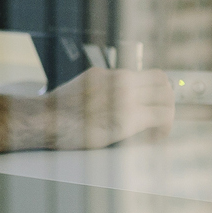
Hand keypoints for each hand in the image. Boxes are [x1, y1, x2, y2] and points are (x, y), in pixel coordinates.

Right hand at [0, 68, 175, 154]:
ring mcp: (125, 97)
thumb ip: (103, 89)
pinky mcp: (128, 117)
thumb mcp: (82, 89)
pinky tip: (155, 138)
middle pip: (163, 82)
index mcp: (108, 74)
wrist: (43, 120)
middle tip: (162, 116)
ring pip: (167, 99)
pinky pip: (161, 117)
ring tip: (158, 130)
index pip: (147, 74)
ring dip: (168, 114)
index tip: (155, 103)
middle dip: (168, 99)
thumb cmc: (57, 112)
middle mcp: (120, 80)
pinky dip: (164, 128)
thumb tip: (118, 100)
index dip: (158, 89)